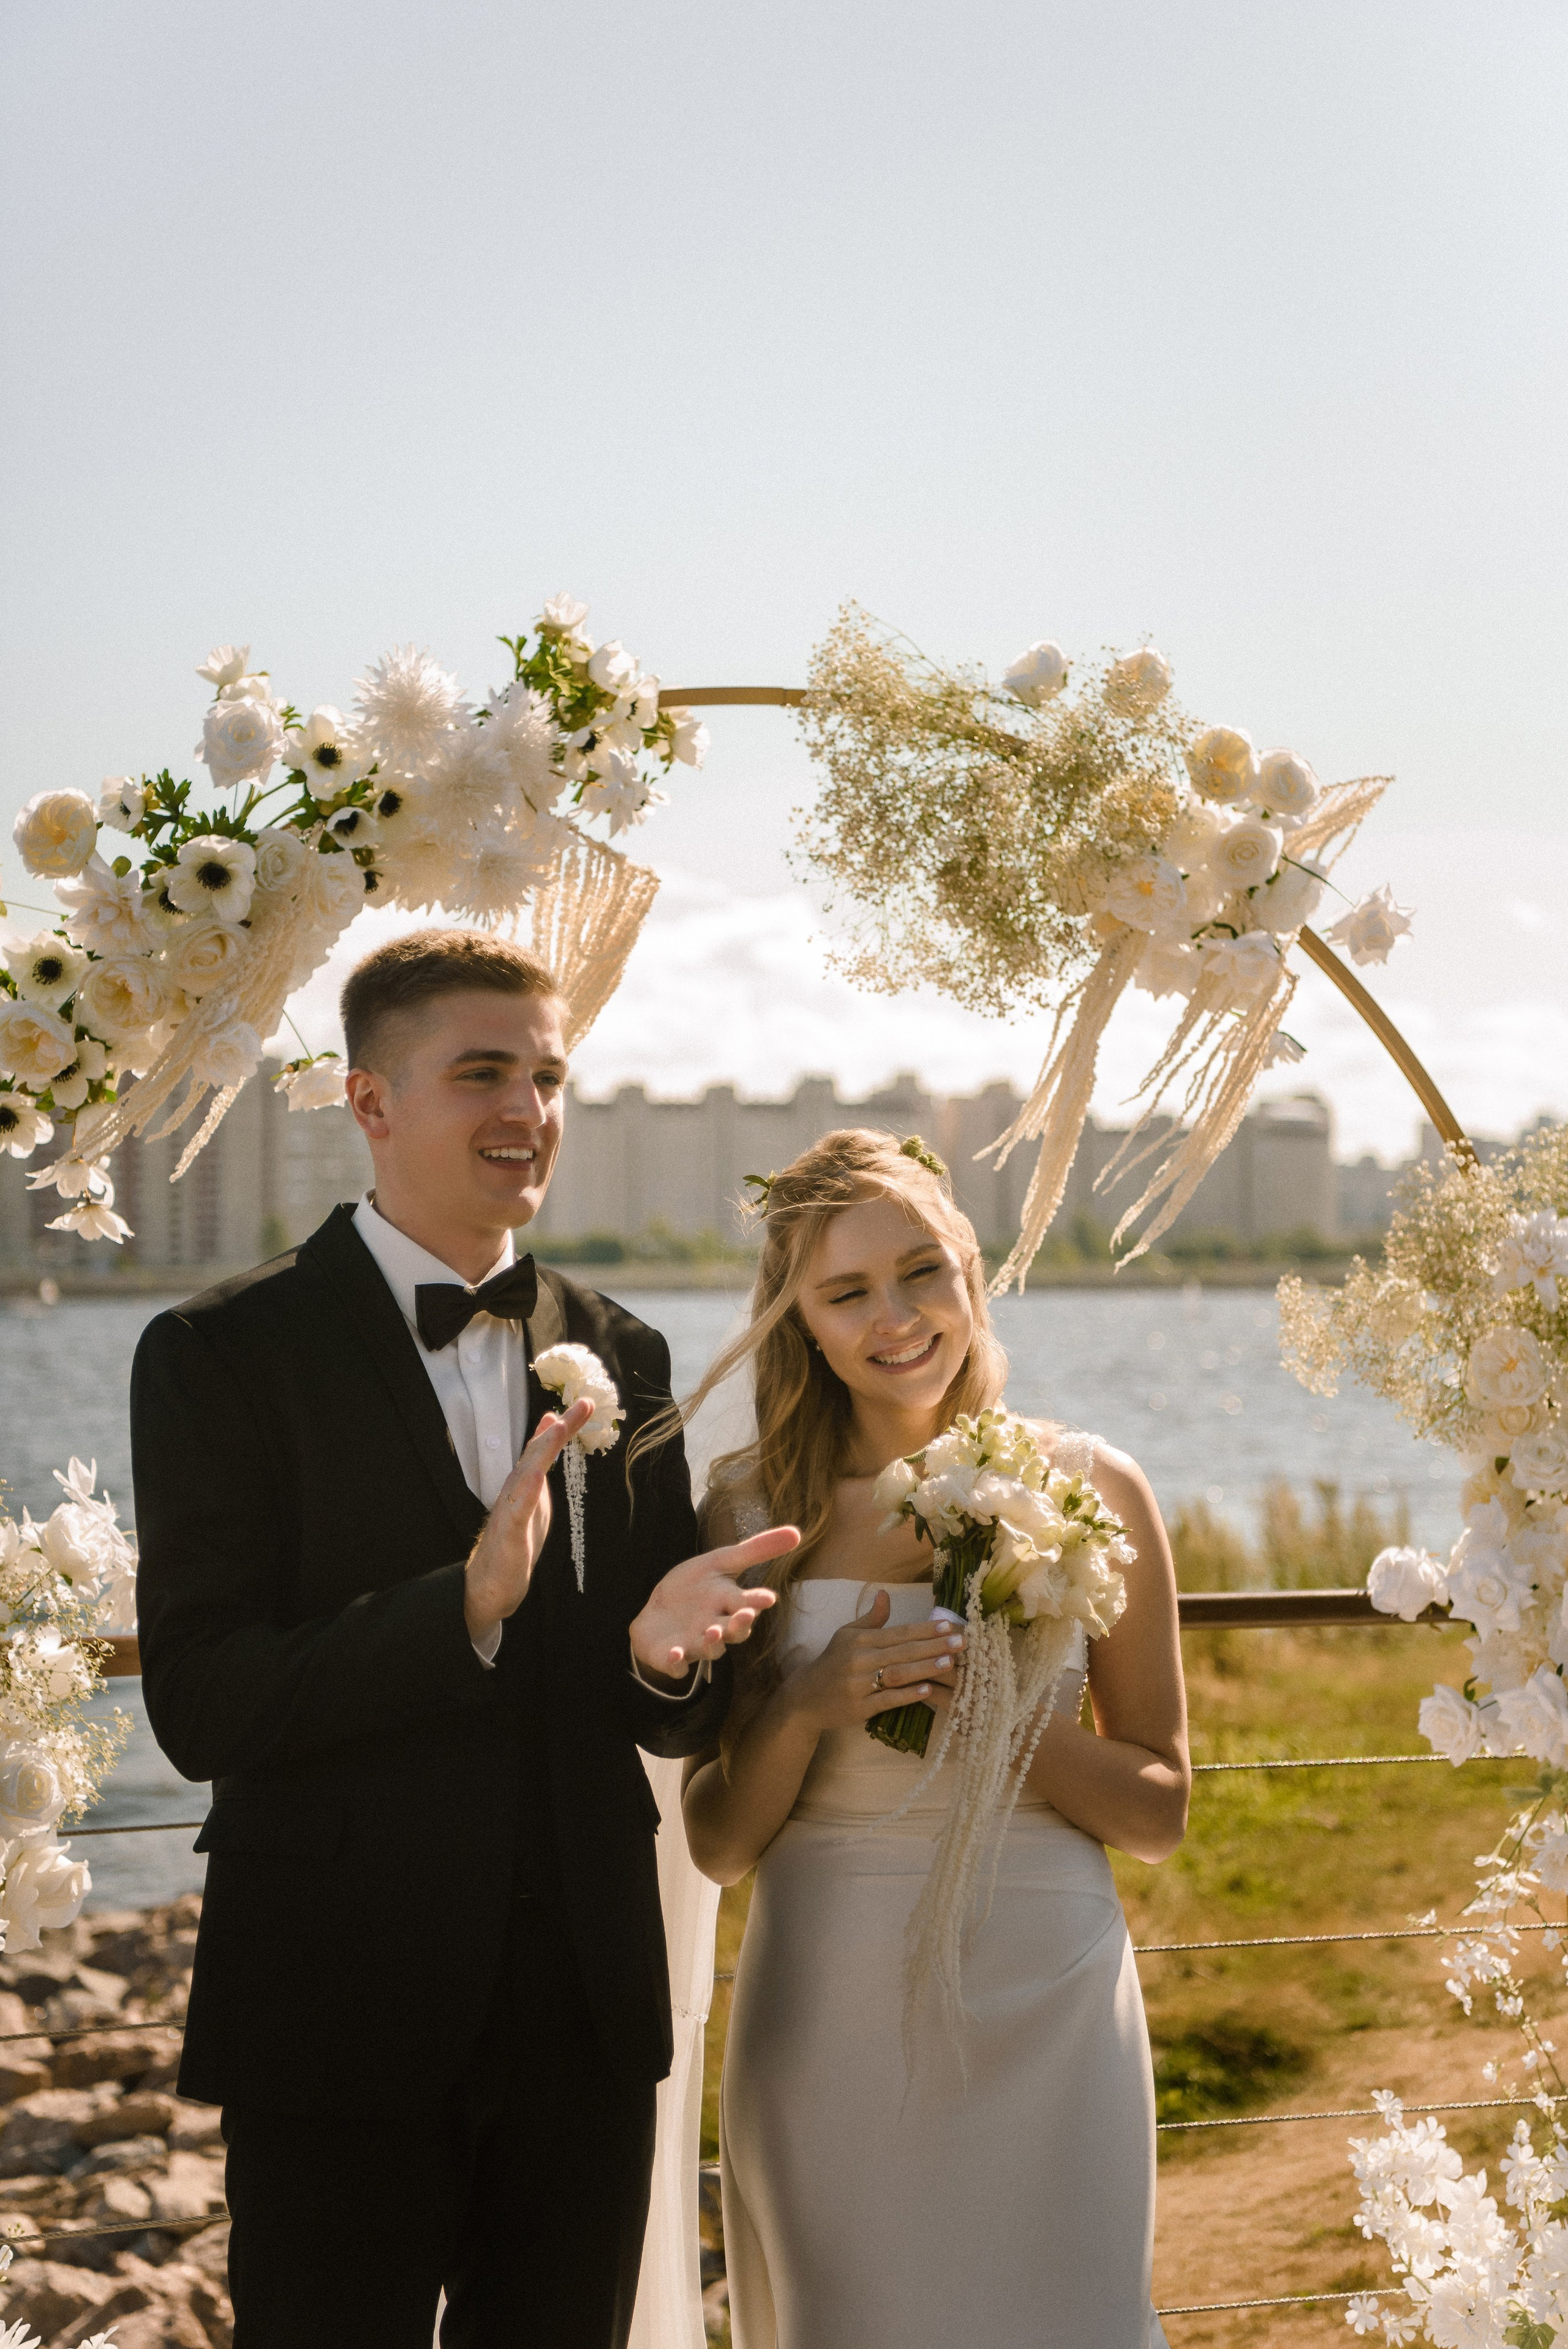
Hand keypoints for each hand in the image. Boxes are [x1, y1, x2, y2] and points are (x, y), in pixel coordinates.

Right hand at [464, 1397, 594, 1643]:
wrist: (490, 1585)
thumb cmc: (514, 1540)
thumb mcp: (534, 1498)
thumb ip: (541, 1467)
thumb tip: (551, 1430)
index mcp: (523, 1484)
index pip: (543, 1449)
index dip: (563, 1425)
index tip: (586, 1403)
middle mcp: (514, 1492)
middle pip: (536, 1454)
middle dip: (558, 1429)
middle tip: (581, 1405)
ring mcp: (509, 1512)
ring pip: (525, 1476)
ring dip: (541, 1451)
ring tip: (558, 1429)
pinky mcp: (508, 1537)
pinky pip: (516, 1512)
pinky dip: (526, 1493)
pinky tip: (536, 1477)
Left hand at [630, 1528, 799, 1681]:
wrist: (657, 1611)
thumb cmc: (693, 1586)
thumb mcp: (720, 1561)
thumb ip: (756, 1550)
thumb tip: (797, 1533)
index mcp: (729, 1604)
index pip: (748, 1604)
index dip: (757, 1602)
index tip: (768, 1598)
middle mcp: (717, 1627)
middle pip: (734, 1631)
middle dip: (739, 1625)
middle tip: (745, 1616)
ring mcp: (695, 1645)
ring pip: (710, 1650)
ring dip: (712, 1644)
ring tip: (713, 1633)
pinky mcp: (672, 1658)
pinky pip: (676, 1665)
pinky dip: (676, 1663)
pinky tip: (675, 1654)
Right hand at [783, 1589, 964, 1734]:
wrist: (805, 1698)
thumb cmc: (832, 1663)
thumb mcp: (847, 1635)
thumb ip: (871, 1618)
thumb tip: (885, 1594)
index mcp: (859, 1640)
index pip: (898, 1632)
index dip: (925, 1629)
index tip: (949, 1626)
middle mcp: (859, 1660)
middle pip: (902, 1651)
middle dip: (934, 1646)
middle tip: (961, 1642)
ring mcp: (858, 1685)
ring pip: (897, 1674)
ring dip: (924, 1668)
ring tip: (949, 1663)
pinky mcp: (859, 1708)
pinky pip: (887, 1700)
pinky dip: (907, 1695)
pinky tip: (927, 1690)